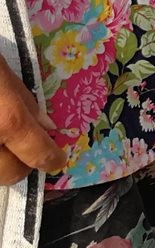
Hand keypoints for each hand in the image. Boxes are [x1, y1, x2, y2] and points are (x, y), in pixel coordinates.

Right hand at [0, 60, 64, 185]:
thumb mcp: (2, 72)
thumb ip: (26, 103)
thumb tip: (45, 126)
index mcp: (7, 122)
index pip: (39, 155)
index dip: (51, 158)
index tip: (56, 158)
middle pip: (9, 174)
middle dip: (20, 165)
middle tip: (24, 151)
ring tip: (2, 144)